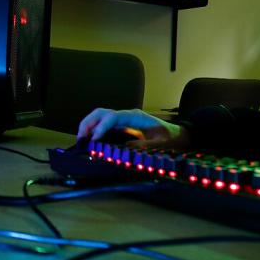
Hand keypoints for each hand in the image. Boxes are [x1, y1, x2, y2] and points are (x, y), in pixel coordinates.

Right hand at [76, 108, 190, 150]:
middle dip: (89, 122)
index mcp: (136, 117)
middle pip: (102, 112)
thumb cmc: (171, 138)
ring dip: (88, 125)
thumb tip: (125, 147)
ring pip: (100, 116)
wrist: (178, 135)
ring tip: (81, 140)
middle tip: (81, 138)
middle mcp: (127, 115)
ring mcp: (123, 120)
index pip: (113, 117)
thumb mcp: (161, 143)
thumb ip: (145, 145)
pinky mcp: (122, 127)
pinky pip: (104, 125)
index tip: (94, 139)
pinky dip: (93, 130)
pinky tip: (89, 140)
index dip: (101, 127)